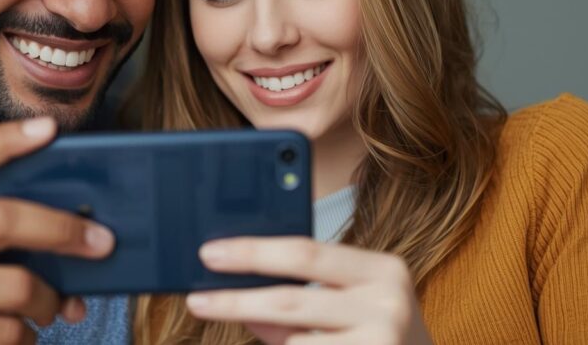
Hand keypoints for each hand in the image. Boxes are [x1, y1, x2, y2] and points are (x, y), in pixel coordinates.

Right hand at [0, 117, 115, 344]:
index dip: (7, 140)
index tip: (50, 128)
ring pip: (19, 286)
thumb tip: (67, 233)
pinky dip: (27, 335)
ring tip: (52, 306)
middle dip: (64, 230)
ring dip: (50, 301)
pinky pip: (9, 331)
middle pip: (6, 219)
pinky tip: (20, 332)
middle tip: (101, 242)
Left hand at [186, 237, 432, 344]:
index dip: (253, 252)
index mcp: (383, 269)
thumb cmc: (382, 335)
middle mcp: (388, 304)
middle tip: (198, 299)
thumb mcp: (354, 304)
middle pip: (292, 299)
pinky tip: (294, 343)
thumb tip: (237, 294)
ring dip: (271, 339)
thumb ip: (301, 296)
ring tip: (257, 327)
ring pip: (296, 344)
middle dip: (236, 300)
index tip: (211, 253)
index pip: (305, 252)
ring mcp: (383, 343)